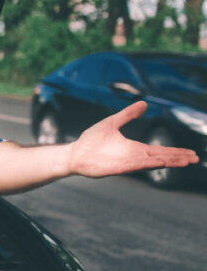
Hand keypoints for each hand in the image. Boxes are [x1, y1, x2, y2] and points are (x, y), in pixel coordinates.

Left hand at [68, 101, 198, 176]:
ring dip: (168, 162)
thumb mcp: (113, 122)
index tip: (191, 154)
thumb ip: (128, 114)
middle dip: (178, 158)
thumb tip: (144, 103)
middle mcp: (134, 156)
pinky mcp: (117, 167)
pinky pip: (135, 165)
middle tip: (196, 159)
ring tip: (185, 162)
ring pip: (152, 162)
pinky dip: (148, 163)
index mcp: (135, 148)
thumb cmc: (92, 140)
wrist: (75, 152)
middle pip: (161, 157)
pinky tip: (159, 162)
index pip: (160, 151)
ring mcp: (126, 163)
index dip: (175, 152)